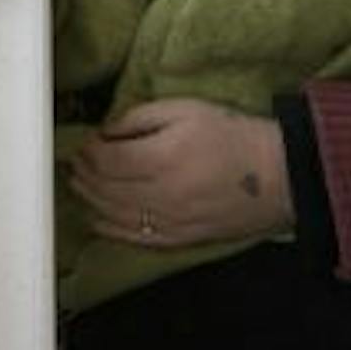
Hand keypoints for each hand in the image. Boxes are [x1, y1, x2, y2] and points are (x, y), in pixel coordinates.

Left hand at [68, 99, 292, 249]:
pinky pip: (135, 237)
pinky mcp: (181, 239)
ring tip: (78, 184)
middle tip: (72, 162)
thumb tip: (106, 131)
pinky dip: (110, 228)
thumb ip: (141, 117)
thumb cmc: (233, 135)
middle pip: (106, 188)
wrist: (278, 176)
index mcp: (162, 157)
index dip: (88, 151)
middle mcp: (161, 194)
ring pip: (115, 214)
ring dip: (90, 199)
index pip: (107, 159)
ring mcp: (170, 221)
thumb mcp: (186, 109)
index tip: (82, 142)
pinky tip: (96, 218)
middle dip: (84, 174)